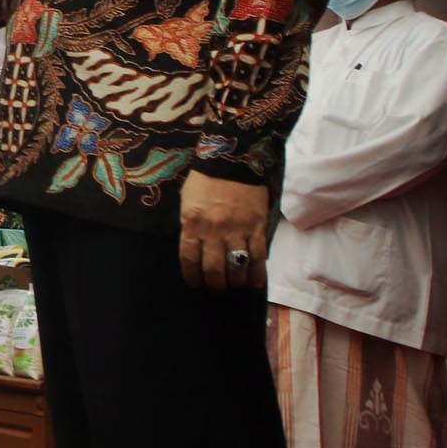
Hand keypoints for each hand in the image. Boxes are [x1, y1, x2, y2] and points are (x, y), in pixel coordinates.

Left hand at [179, 171, 268, 290]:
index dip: (192, 277)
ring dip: (236, 282)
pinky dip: (257, 273)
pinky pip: (258, 257)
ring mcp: (237, 230)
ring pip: (237, 266)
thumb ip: (190, 226)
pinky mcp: (256, 227)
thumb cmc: (206, 181)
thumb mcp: (187, 202)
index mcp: (192, 223)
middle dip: (215, 284)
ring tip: (235, 286)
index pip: (189, 259)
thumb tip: (194, 250)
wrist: (233, 159)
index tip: (195, 285)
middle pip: (214, 268)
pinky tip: (255, 282)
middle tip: (217, 288)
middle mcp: (213, 230)